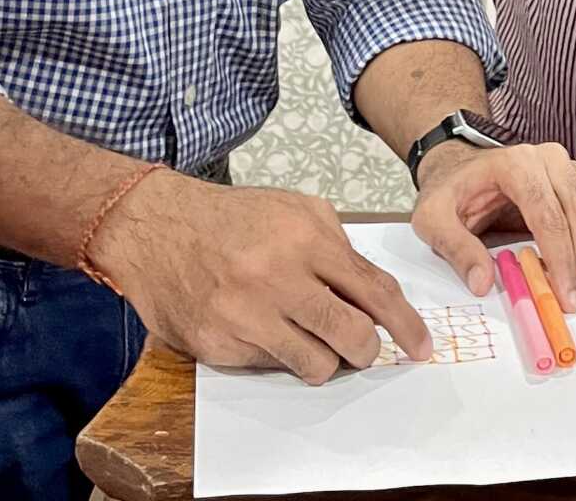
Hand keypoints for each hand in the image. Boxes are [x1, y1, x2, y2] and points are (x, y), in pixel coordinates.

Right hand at [92, 172, 430, 383]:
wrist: (154, 227)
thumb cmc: (229, 219)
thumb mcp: (293, 209)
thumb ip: (337, 245)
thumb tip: (374, 291)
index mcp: (305, 239)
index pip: (374, 292)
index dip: (405, 324)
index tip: (421, 344)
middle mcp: (277, 278)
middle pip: (352, 336)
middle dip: (368, 350)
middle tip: (364, 350)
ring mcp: (246, 315)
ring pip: (316, 364)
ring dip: (324, 360)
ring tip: (310, 341)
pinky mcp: (218, 344)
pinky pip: (270, 366)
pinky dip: (277, 356)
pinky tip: (264, 332)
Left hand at [411, 142, 575, 311]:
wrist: (462, 167)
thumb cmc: (450, 192)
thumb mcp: (432, 219)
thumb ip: (455, 249)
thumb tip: (483, 283)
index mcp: (517, 163)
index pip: (548, 213)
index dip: (560, 258)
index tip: (563, 295)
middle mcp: (551, 159)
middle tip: (563, 294)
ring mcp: (572, 168)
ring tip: (565, 275)